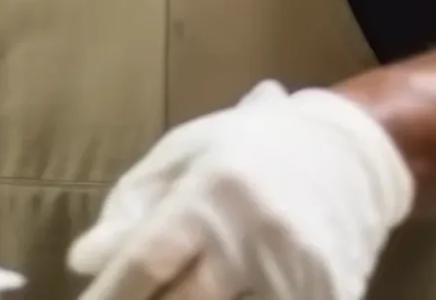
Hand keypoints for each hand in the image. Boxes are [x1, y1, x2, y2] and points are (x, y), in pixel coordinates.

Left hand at [68, 82, 414, 299]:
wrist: (352, 154)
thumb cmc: (253, 150)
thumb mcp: (186, 154)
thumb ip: (133, 206)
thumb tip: (83, 262)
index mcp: (213, 190)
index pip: (148, 260)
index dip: (111, 294)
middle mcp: (254, 234)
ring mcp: (295, 273)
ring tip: (175, 295)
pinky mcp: (327, 295)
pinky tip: (227, 296)